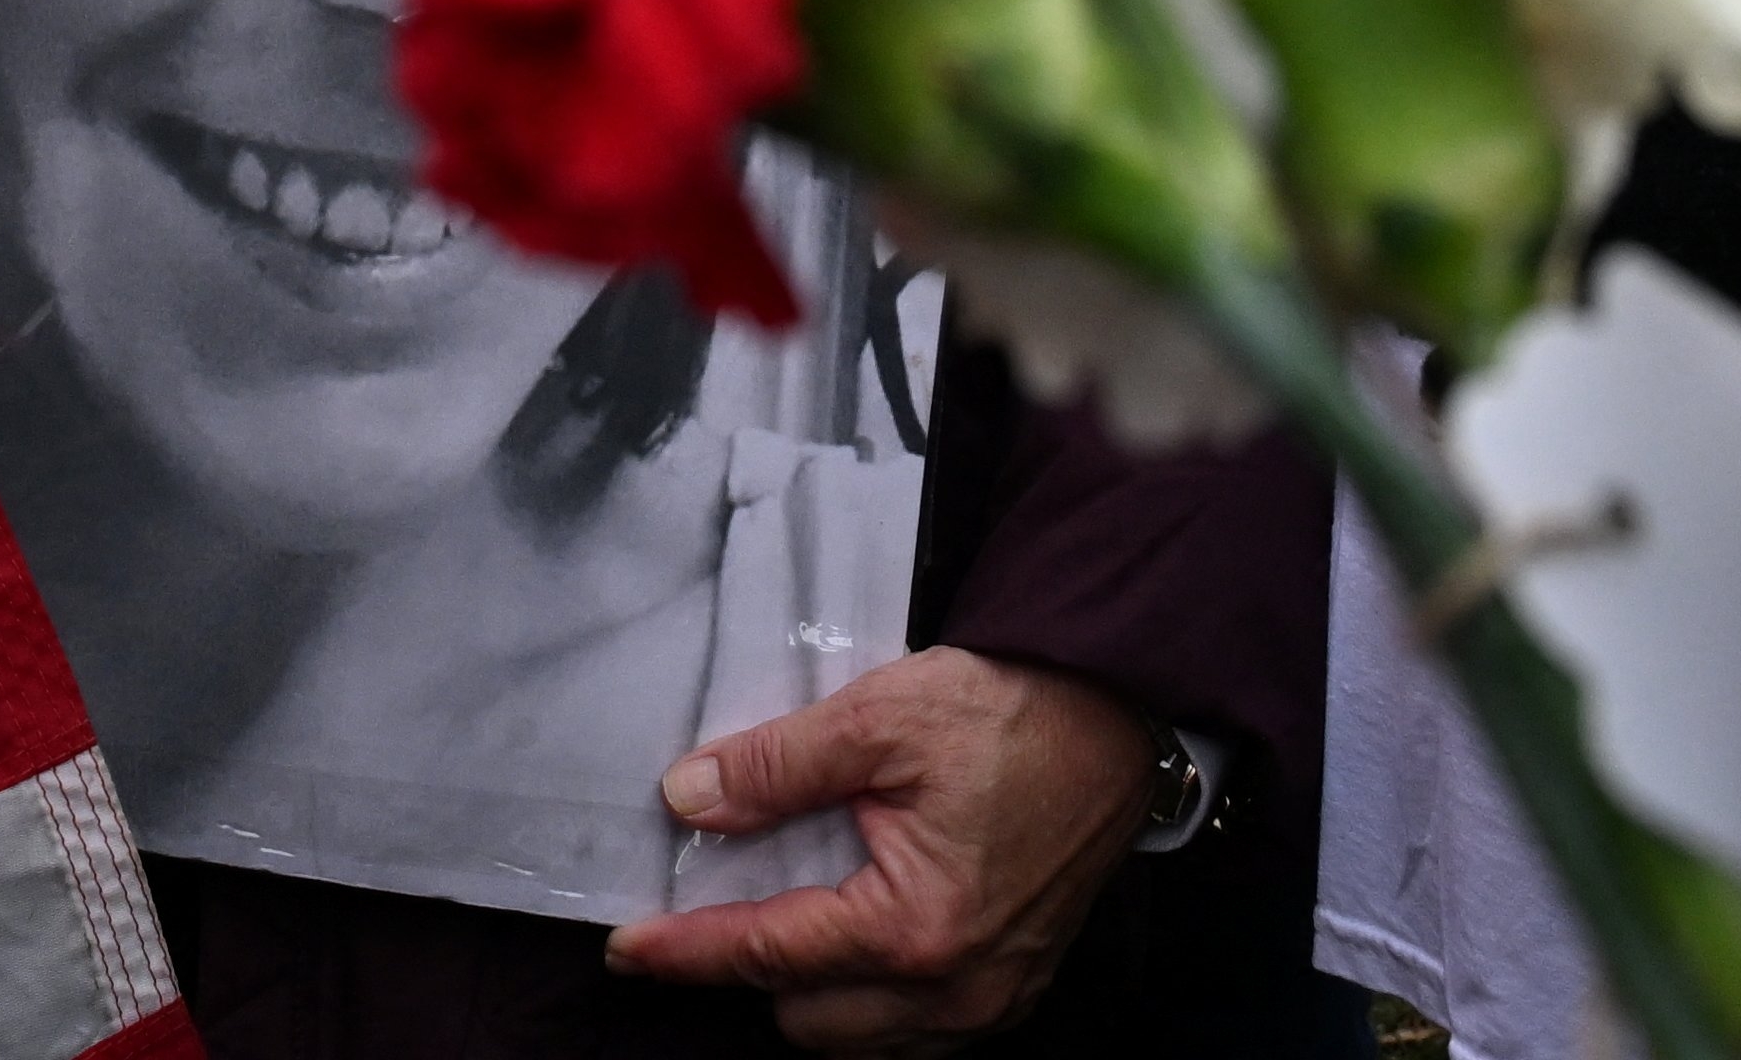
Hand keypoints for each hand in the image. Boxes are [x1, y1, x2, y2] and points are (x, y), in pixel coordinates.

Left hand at [601, 652, 1159, 1044]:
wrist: (1114, 716)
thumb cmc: (1009, 714)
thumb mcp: (879, 719)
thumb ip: (776, 767)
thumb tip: (690, 802)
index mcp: (914, 929)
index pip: (767, 955)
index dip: (686, 952)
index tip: (626, 950)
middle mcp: (955, 989)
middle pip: (807, 1020)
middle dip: (756, 972)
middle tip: (719, 907)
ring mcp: (992, 1000)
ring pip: (862, 1040)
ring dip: (814, 994)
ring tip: (790, 918)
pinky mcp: (1015, 990)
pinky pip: (916, 1033)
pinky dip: (872, 1002)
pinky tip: (857, 942)